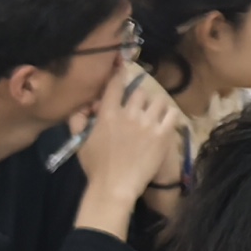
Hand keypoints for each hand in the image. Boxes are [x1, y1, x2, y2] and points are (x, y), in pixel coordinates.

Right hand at [75, 69, 183, 216]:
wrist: (114, 187)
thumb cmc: (96, 167)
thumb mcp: (80, 142)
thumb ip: (78, 120)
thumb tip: (84, 105)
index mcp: (107, 114)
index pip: (115, 84)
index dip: (120, 71)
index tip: (124, 63)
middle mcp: (128, 114)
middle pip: (140, 92)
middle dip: (139, 97)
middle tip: (139, 107)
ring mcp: (147, 124)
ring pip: (158, 100)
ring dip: (155, 105)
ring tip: (153, 114)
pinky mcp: (162, 135)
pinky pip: (172, 114)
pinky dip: (169, 115)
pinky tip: (166, 121)